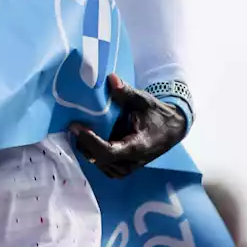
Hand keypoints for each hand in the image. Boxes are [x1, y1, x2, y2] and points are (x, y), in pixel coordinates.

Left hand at [69, 74, 186, 178]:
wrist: (171, 129)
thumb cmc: (157, 114)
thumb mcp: (144, 100)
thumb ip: (126, 92)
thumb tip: (111, 78)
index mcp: (138, 146)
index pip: (109, 151)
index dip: (90, 141)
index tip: (77, 127)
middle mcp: (132, 161)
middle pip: (100, 159)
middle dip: (85, 143)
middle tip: (74, 125)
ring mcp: (128, 167)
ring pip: (100, 164)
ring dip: (88, 149)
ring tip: (80, 131)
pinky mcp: (124, 168)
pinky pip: (104, 165)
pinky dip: (94, 154)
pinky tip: (88, 139)